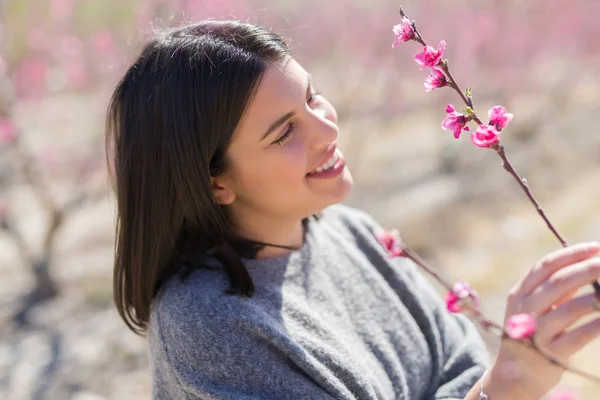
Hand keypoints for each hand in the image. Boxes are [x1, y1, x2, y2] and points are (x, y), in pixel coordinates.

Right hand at [490, 242, 599, 398]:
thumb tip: (588, 265)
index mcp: (519, 294)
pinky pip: (581, 334)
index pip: (545, 266)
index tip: (595, 247)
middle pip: (559, 282)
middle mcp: (525, 310)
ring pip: (572, 307)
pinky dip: (598, 324)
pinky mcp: (551, 353)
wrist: (515, 373)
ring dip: (597, 296)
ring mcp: (537, 331)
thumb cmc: (531, 333)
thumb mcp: (532, 308)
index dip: (571, 254)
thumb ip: (554, 289)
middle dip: (588, 269)